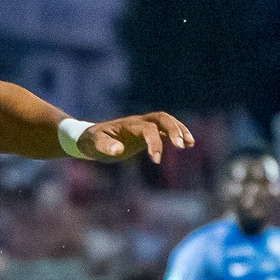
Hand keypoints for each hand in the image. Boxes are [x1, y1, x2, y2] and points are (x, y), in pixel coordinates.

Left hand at [78, 113, 194, 164]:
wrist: (89, 138)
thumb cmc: (91, 141)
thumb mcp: (94, 145)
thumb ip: (105, 147)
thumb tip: (119, 150)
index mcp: (128, 125)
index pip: (148, 129)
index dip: (154, 142)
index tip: (156, 160)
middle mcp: (138, 122)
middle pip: (162, 118)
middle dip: (174, 130)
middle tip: (182, 146)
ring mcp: (143, 127)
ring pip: (166, 122)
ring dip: (179, 130)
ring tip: (190, 144)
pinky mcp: (146, 134)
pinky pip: (165, 131)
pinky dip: (177, 135)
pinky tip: (187, 145)